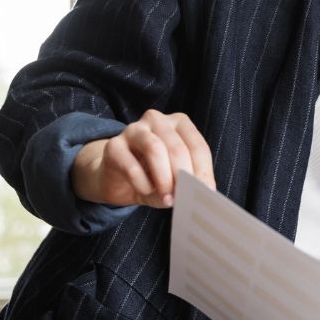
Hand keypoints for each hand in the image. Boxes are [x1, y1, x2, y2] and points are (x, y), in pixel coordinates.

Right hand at [71, 110, 214, 206]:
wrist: (119, 182)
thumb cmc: (153, 178)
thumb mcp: (175, 180)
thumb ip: (188, 182)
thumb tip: (203, 192)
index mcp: (179, 123)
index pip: (198, 146)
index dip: (203, 172)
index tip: (206, 192)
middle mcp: (157, 120)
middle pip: (177, 148)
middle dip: (183, 176)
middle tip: (183, 198)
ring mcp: (133, 130)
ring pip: (155, 149)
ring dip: (164, 179)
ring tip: (167, 198)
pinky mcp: (114, 145)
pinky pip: (131, 166)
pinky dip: (142, 184)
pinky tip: (145, 191)